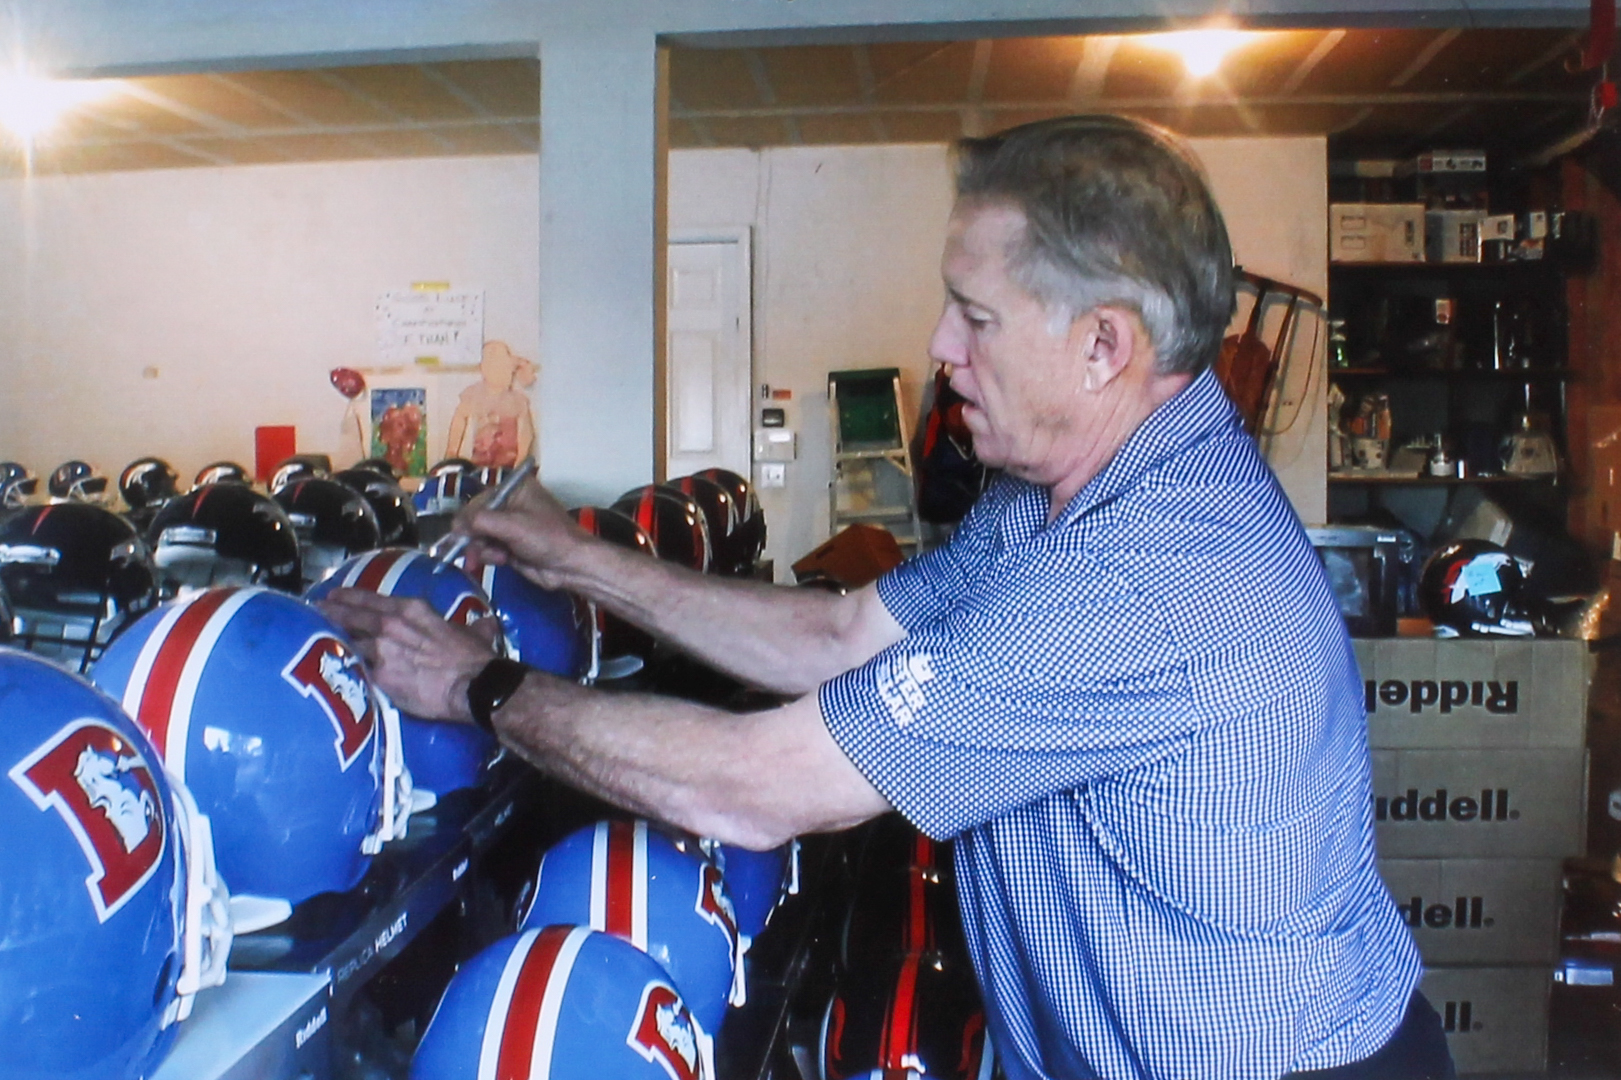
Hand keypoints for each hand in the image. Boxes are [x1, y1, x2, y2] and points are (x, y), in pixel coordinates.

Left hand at [319, 589, 500, 722]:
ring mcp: (382, 650)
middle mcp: (391, 625)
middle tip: (315, 609)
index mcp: (412, 610)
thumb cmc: (474, 658)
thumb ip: (474, 626)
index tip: (335, 595)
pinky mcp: (380, 676)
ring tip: (318, 640)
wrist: (473, 685)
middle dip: (331, 612)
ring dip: (334, 639)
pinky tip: (334, 669)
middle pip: (352, 616)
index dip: (350, 597)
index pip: (372, 599)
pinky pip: (357, 671)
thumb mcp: (474, 633)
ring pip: (349, 642)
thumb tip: (486, 623)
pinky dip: (346, 668)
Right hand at [451, 477, 593, 590]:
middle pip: (476, 519)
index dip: (467, 518)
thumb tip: (455, 524)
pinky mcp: (509, 546)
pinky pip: (487, 549)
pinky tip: (502, 561)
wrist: (571, 565)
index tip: (459, 534)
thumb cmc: (547, 537)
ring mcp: (509, 527)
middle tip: (471, 553)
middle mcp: (509, 505)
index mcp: (514, 490)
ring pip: (479, 536)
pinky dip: (489, 556)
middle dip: (472, 537)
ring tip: (495, 558)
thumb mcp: (513, 525)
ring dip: (481, 549)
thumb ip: (481, 521)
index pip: (479, 500)